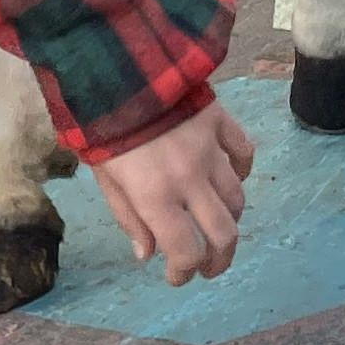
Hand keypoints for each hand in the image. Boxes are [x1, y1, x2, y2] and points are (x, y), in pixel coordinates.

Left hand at [88, 100, 254, 284]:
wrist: (115, 67)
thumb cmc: (100, 126)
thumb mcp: (103, 178)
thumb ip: (128, 218)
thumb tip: (147, 255)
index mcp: (156, 196)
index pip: (185, 250)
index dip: (184, 272)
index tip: (178, 277)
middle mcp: (190, 179)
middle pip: (224, 233)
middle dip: (220, 260)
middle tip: (209, 268)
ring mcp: (209, 149)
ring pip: (236, 198)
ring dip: (229, 220)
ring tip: (215, 226)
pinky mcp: (219, 121)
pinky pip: (243, 152)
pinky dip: (242, 170)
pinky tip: (230, 177)